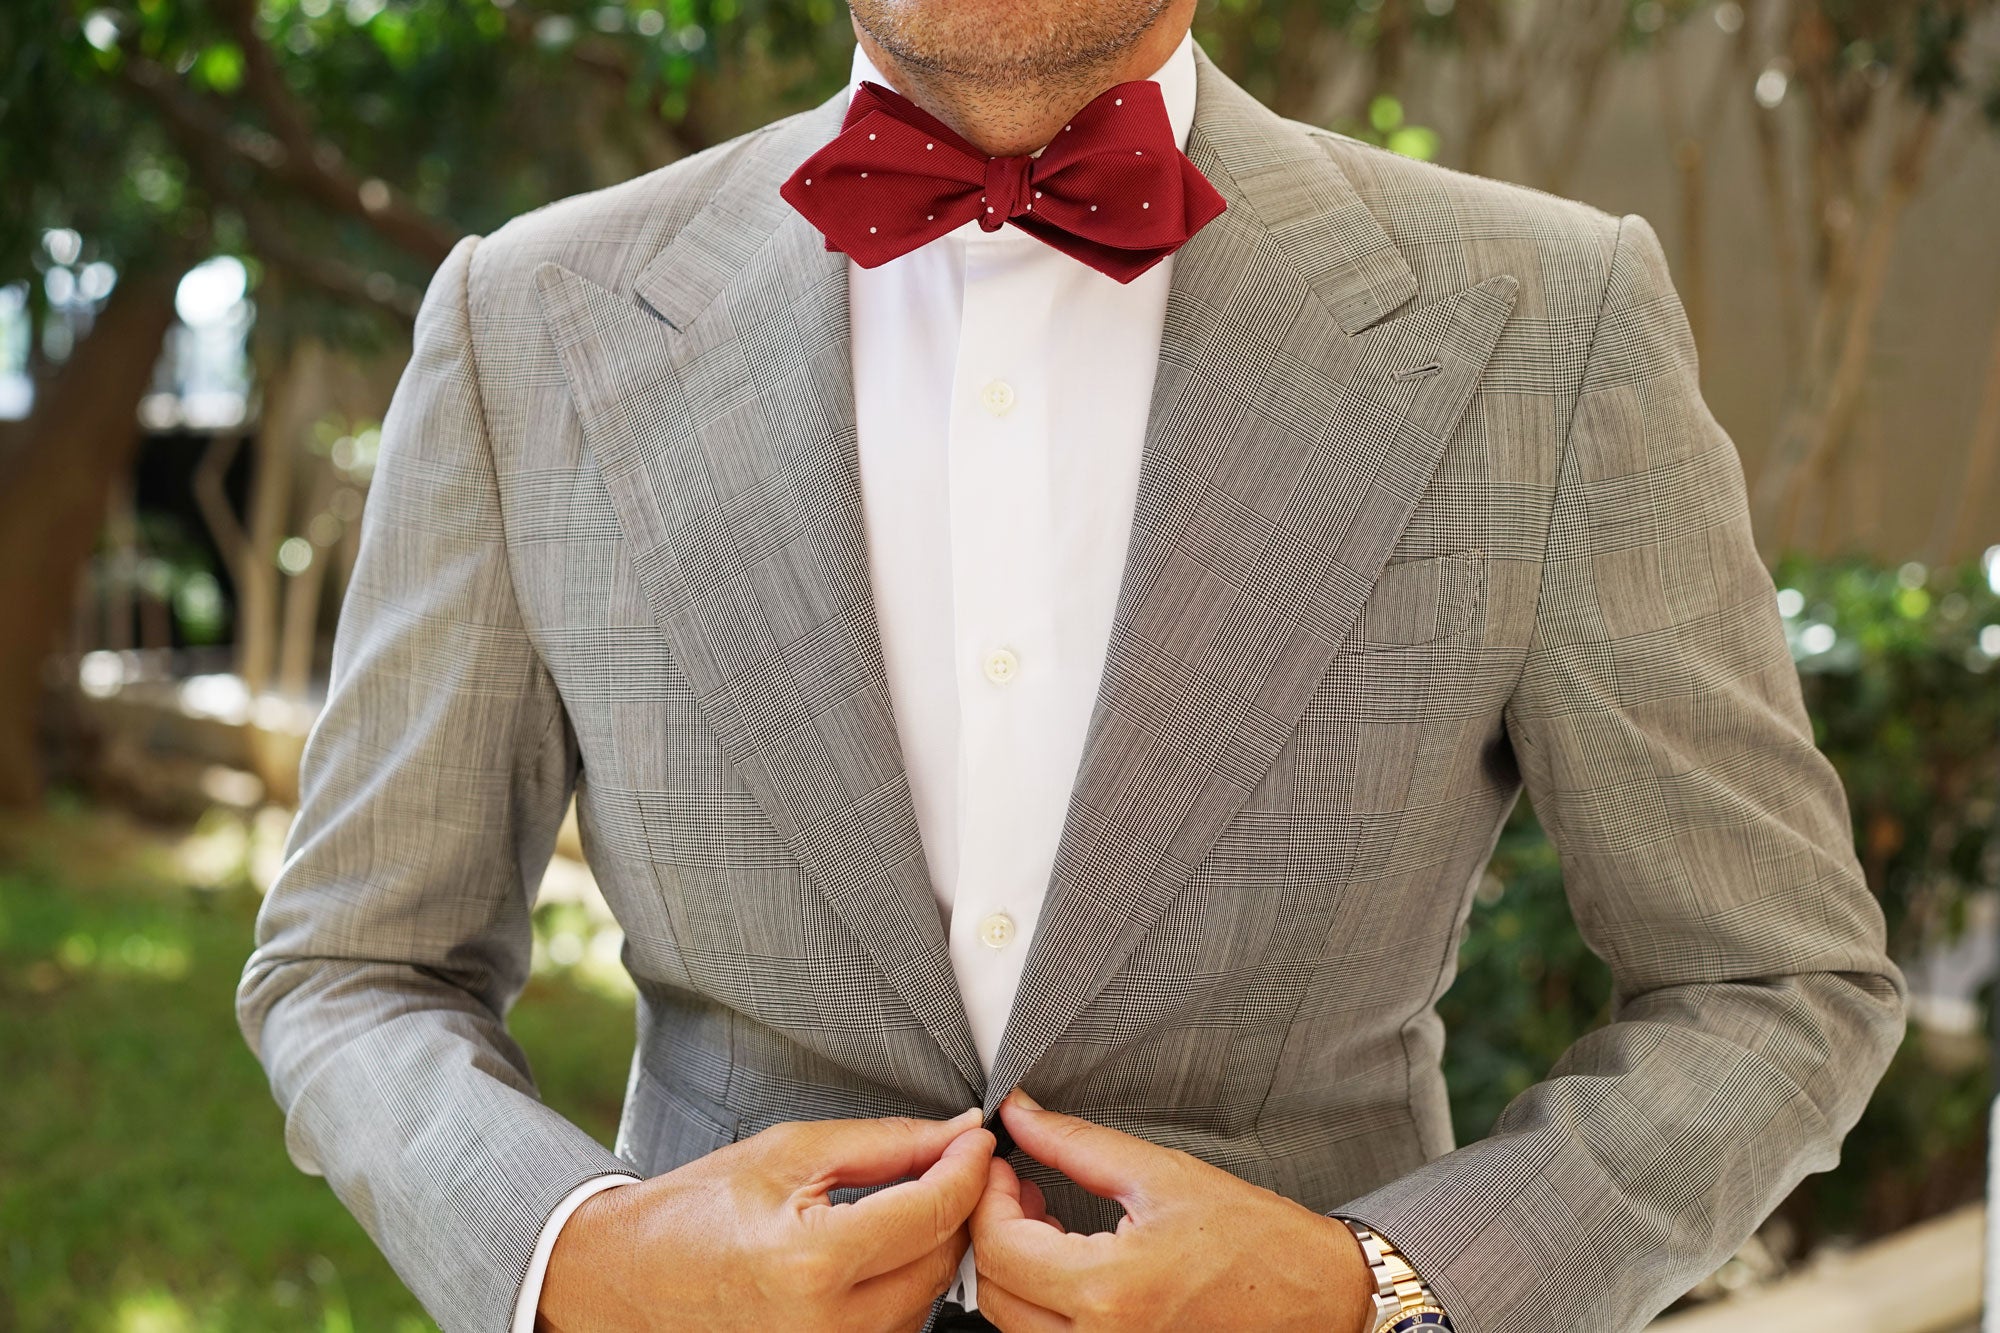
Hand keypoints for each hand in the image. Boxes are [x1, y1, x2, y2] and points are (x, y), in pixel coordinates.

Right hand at [537, 1107, 994, 1332]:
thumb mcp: (791, 1152)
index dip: (968, 1167)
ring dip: (931, 1246)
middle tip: (949, 1161)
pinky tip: (883, 1249)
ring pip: (929, 1297)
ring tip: (907, 1203)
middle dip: (956, 1205)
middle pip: (941, 1260)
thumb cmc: (696, 1212)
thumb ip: (886, 1145)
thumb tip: (954, 1135)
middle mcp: (827, 1327)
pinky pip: (898, 1325)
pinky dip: (904, 1283)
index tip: (978, 1140)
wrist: (630, 1277)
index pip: (931, 1213)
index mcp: (812, 1262)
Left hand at [970, 1090, 1374, 1331]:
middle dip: (994, 1229)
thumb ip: (1075, 1144)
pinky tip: (1069, 1260)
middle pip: (994, 1290)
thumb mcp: (1161, 1174)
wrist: (1319, 1297)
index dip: (986, 1196)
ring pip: (1015, 1321)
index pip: (1000, 1246)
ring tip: (1047, 1219)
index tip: (1001, 1164)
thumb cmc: (1258, 1241)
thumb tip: (1020, 1116)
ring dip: (1015, 1266)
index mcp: (1110, 1290)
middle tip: (1020, 1185)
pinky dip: (1041, 1300)